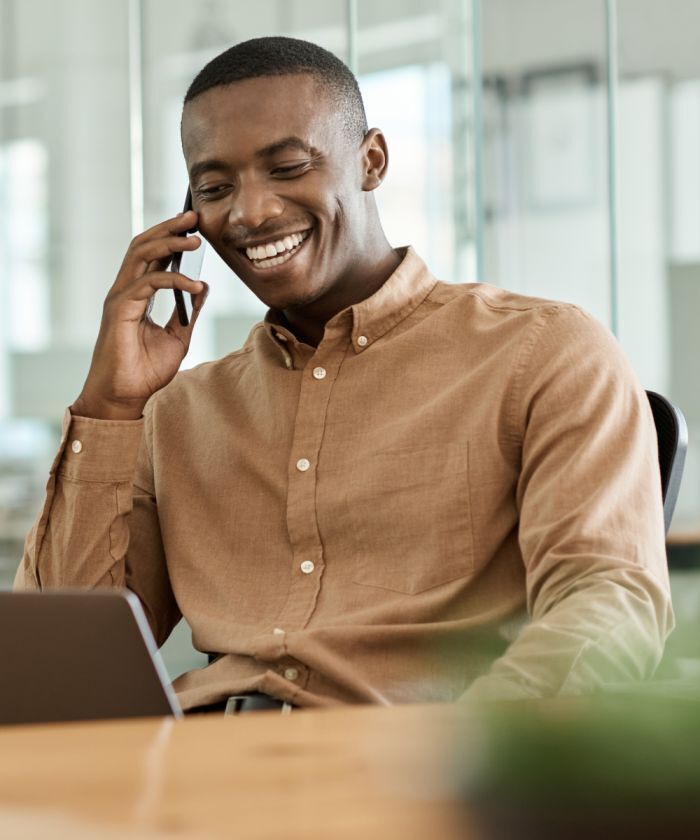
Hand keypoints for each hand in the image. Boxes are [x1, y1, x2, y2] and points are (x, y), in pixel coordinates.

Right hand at [71, 210, 207, 419]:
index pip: (151, 256)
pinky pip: (149, 283)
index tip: (193, 226)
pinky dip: (174, 280)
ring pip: (141, 255)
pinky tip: (194, 283)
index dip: (170, 237)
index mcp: (136, 295)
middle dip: (168, 228)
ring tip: (195, 239)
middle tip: (193, 217)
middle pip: (143, 246)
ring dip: (169, 243)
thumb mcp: (177, 337)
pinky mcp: (120, 310)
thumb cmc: (145, 371)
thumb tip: (203, 287)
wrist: (125, 397)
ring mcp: (120, 298)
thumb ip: (188, 311)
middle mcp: (125, 291)